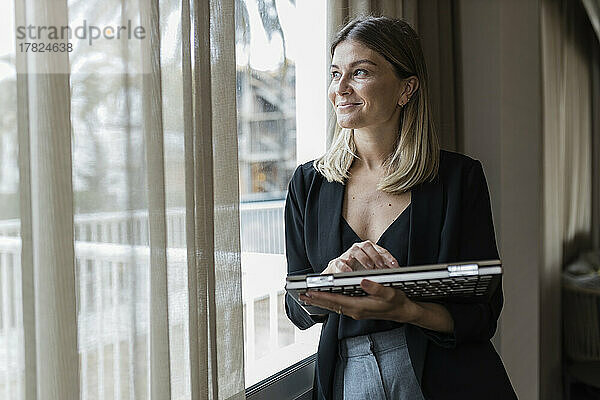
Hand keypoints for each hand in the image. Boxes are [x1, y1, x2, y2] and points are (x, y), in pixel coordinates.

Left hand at [299, 279, 419, 322]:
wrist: (403, 312)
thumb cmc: (397, 301)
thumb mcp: (389, 292)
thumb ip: (375, 287)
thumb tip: (362, 281)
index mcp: (360, 306)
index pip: (336, 300)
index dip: (322, 296)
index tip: (309, 292)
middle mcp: (355, 311)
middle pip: (331, 305)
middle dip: (316, 300)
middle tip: (301, 295)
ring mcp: (355, 311)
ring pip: (333, 306)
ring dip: (320, 301)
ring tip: (308, 297)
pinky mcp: (357, 310)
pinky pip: (338, 306)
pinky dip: (329, 302)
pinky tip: (324, 299)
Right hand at [322, 240, 397, 273]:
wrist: (341, 272)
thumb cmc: (360, 269)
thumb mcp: (374, 268)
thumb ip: (384, 268)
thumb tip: (398, 274)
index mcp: (369, 249)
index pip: (380, 250)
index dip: (388, 257)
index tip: (395, 266)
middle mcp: (358, 249)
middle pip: (367, 246)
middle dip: (376, 256)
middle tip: (382, 266)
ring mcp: (348, 254)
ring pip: (355, 250)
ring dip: (364, 258)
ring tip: (370, 267)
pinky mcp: (338, 262)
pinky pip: (340, 262)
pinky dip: (345, 267)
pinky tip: (351, 273)